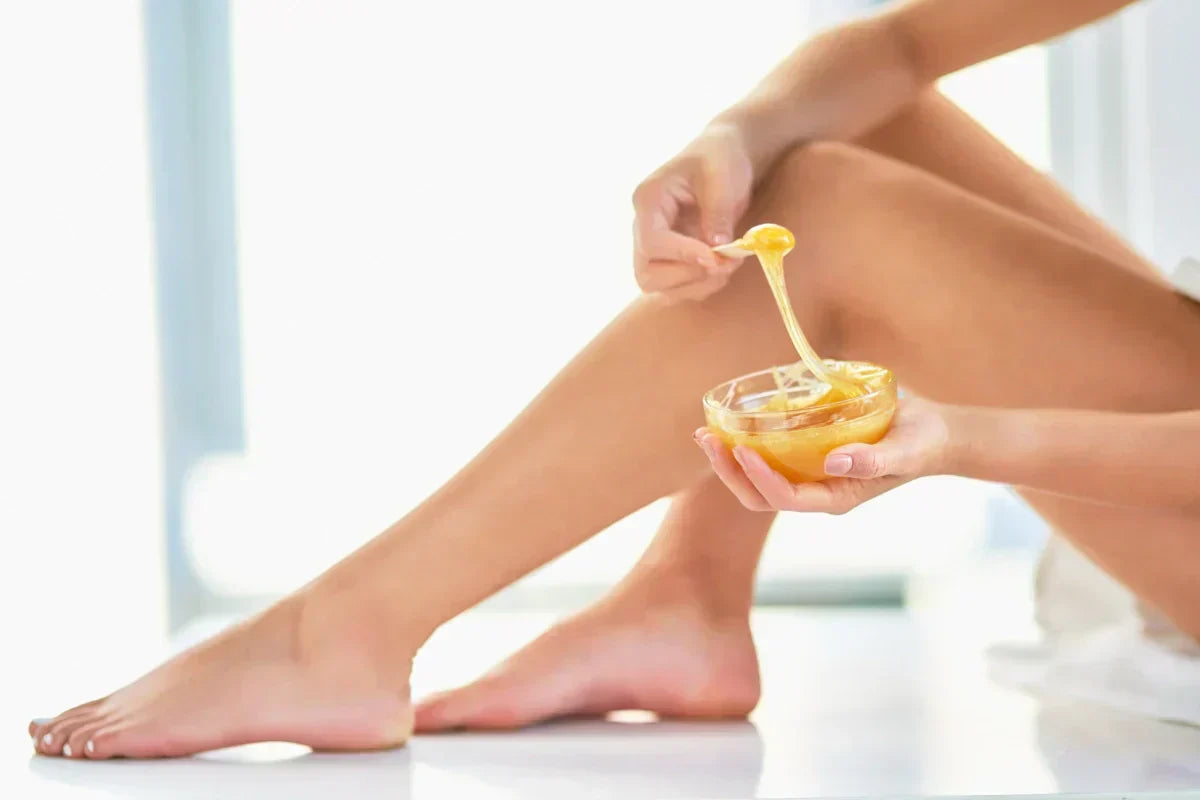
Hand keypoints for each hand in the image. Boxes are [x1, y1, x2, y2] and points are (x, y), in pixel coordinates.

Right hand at [632, 122, 754, 301]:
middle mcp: (643, 227)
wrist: (721, 157)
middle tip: (724, 263)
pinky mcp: (669, 259)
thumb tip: (716, 248)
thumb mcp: (723, 175)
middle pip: (647, 274)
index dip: (682, 255)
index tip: (716, 257)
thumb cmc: (720, 158)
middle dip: (688, 275)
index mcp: (649, 199)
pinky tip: (722, 267)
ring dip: (698, 285)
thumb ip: (718, 211)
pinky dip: (701, 286)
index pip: (652, 241)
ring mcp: (654, 247)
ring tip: (729, 263)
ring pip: (660, 288)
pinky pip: (676, 289)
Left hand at [695, 396, 950, 513]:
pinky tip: (727, 421)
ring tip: (705, 432)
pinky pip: (768, 455)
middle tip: (707, 439)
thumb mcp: (906, 450)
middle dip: (730, 471)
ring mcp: (809, 474)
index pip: (786, 497)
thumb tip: (834, 462)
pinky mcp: (807, 454)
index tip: (742, 449)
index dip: (760, 478)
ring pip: (757, 478)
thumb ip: (874, 459)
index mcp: (836, 495)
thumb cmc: (922, 443)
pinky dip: (744, 441)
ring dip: (728, 459)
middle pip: (760, 495)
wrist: (932, 433)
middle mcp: (817, 489)